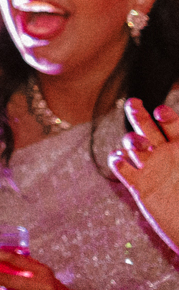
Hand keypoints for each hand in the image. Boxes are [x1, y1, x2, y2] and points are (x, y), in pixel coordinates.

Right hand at [114, 99, 178, 251]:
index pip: (171, 125)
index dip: (166, 116)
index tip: (161, 113)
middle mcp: (166, 156)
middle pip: (148, 127)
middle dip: (139, 114)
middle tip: (134, 103)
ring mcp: (151, 170)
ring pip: (133, 145)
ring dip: (131, 140)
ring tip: (134, 144)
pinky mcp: (140, 186)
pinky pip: (122, 169)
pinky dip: (117, 161)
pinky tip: (119, 159)